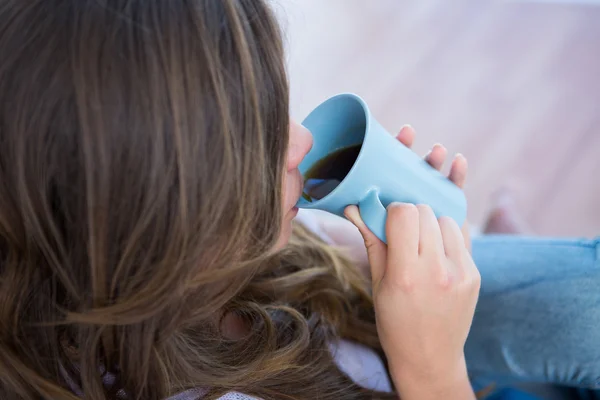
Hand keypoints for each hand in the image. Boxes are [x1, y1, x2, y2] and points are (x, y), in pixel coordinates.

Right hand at [344, 126, 479, 398]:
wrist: (430, 357)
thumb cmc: (394, 322)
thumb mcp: (377, 283)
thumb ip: (371, 240)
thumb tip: (353, 205)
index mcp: (406, 273)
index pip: (405, 213)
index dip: (395, 207)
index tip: (389, 216)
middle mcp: (438, 270)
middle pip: (426, 210)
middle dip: (412, 210)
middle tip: (403, 225)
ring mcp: (462, 271)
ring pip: (446, 217)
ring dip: (431, 219)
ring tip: (420, 239)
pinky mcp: (475, 273)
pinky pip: (461, 234)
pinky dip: (446, 232)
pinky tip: (436, 243)